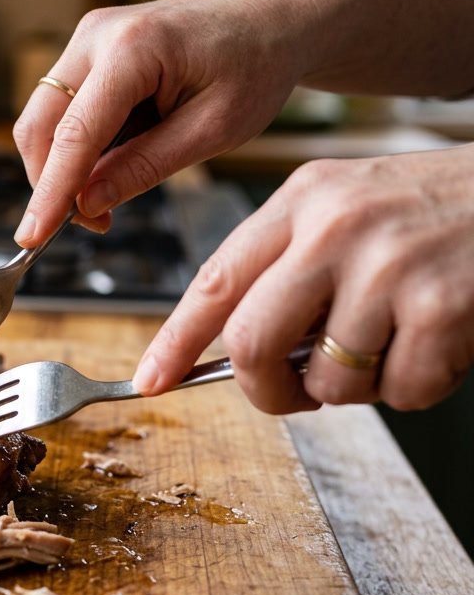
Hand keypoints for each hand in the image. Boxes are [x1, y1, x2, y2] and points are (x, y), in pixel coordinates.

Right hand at [11, 0, 312, 242]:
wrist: (273, 20)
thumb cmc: (256, 66)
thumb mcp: (213, 130)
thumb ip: (144, 167)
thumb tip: (88, 204)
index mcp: (134, 47)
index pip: (75, 134)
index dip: (51, 192)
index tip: (33, 237)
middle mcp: (98, 34)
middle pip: (40, 125)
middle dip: (51, 182)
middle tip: (92, 223)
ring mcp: (88, 38)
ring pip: (45, 119)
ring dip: (63, 166)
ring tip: (109, 195)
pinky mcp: (89, 51)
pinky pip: (63, 109)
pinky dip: (77, 146)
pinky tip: (115, 161)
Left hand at [133, 143, 473, 412]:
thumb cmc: (438, 209)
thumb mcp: (349, 207)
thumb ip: (290, 266)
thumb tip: (240, 353)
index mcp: (302, 200)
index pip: (214, 280)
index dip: (174, 341)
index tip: (150, 380)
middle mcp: (336, 226)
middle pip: (251, 341)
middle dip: (266, 388)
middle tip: (296, 394)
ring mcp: (389, 264)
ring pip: (330, 380)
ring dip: (360, 387)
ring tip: (396, 343)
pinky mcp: (444, 304)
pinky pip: (402, 391)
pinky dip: (420, 386)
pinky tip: (442, 342)